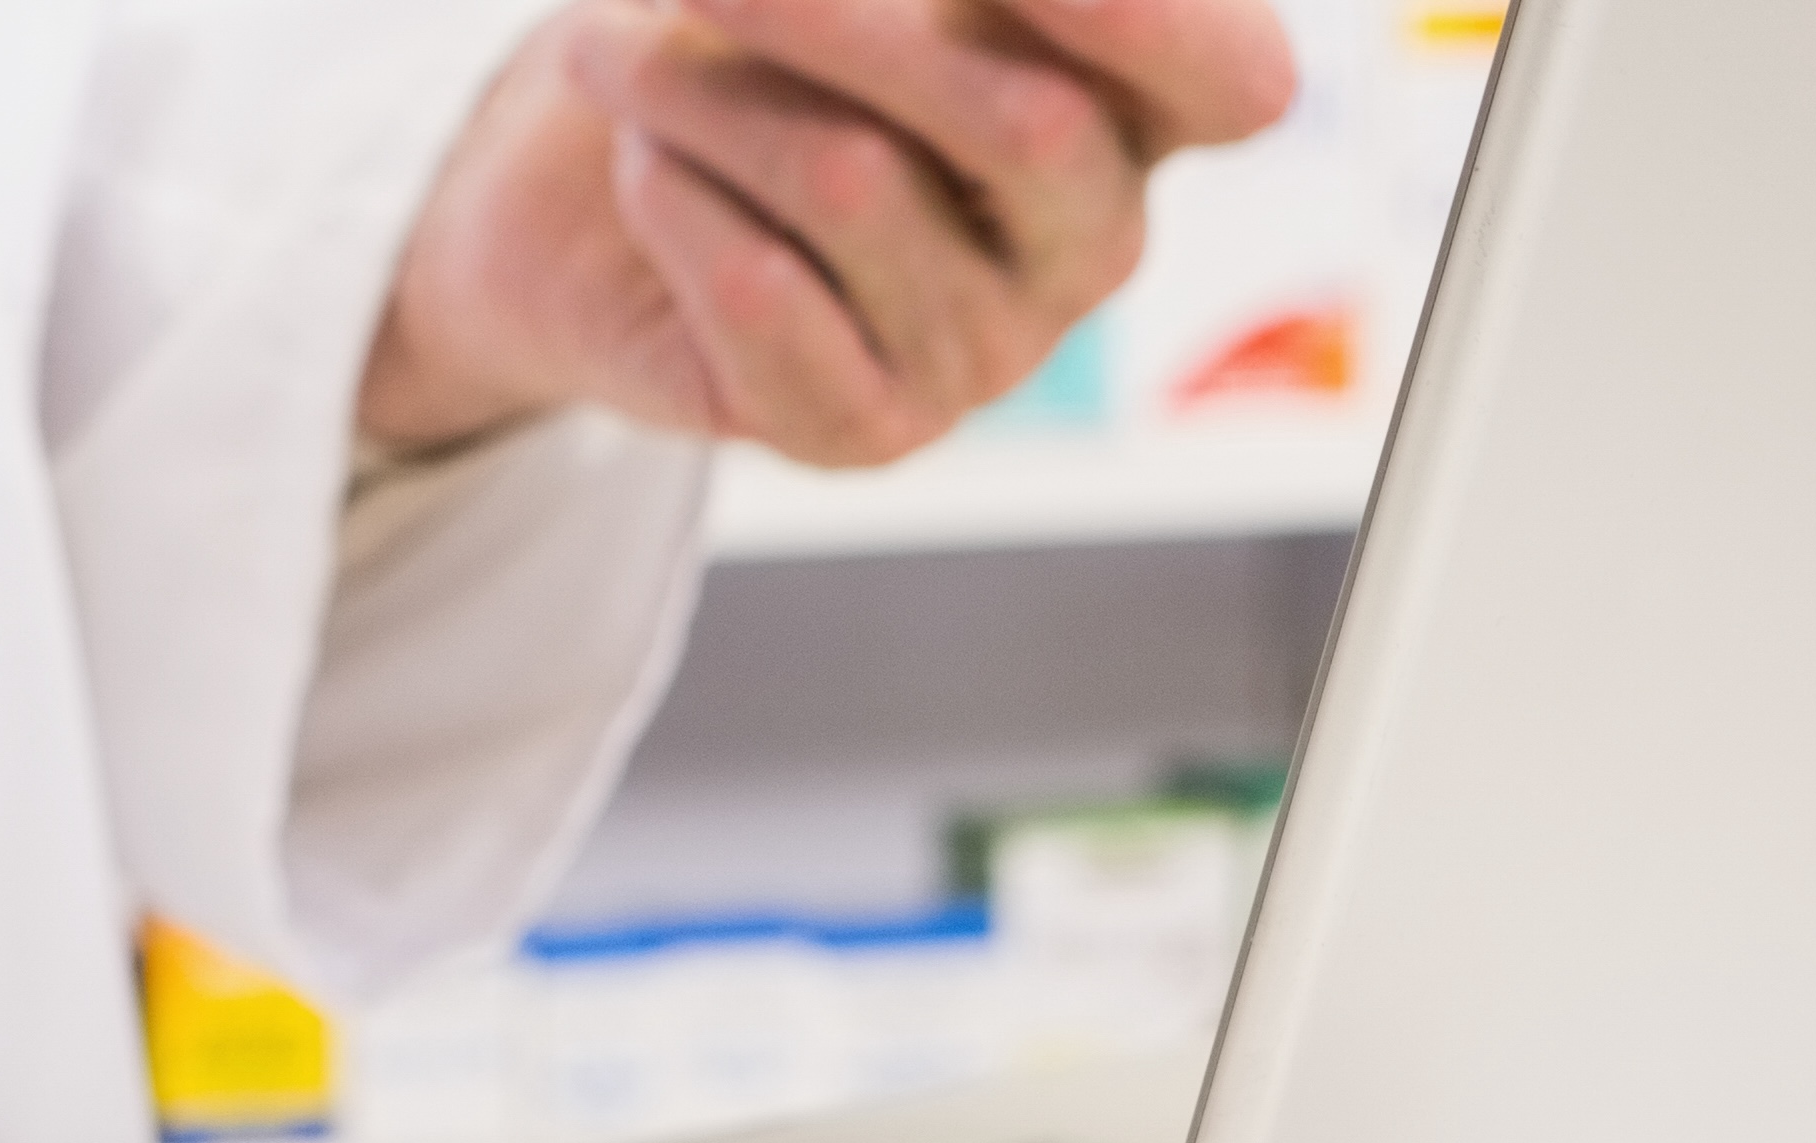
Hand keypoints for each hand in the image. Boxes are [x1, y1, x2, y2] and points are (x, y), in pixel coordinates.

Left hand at [367, 0, 1297, 465]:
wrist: (580, 205)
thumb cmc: (737, 37)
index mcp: (1131, 105)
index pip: (1234, 80)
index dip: (1154, 19)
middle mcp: (1090, 237)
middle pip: (1031, 119)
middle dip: (842, 17)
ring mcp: (990, 349)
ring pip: (856, 181)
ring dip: (701, 93)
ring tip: (614, 56)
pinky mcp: (866, 430)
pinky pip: (762, 291)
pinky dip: (676, 199)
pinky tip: (651, 171)